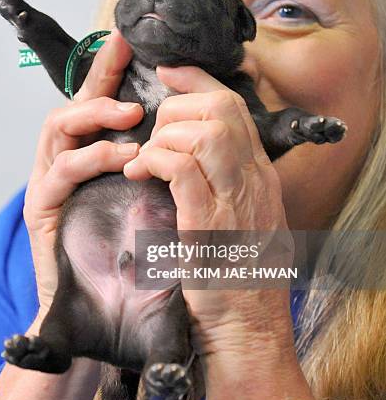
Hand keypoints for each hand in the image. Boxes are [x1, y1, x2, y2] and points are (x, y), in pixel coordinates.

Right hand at [24, 29, 143, 317]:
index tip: (136, 41)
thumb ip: (170, 161)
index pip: (107, 103)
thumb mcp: (164, 196)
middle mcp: (73, 160)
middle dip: (101, 74)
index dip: (117, 70)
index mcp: (101, 155)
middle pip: (78, 103)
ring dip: (96, 114)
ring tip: (133, 115)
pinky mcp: (44, 207)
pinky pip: (62, 171)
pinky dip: (92, 157)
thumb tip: (201, 128)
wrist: (113, 307)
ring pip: (60, 126)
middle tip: (123, 51)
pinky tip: (123, 157)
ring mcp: (55, 181)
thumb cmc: (142, 252)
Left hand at [123, 64, 294, 358]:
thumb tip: (189, 148)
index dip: (196, 81)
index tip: (167, 72)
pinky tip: (140, 172)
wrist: (247, 327)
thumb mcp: (241, 216)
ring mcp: (237, 201)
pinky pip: (182, 168)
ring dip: (163, 136)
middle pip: (219, 109)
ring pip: (203, 132)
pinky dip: (155, 160)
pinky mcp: (210, 225)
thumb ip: (224, 179)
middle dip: (174, 109)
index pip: (233, 106)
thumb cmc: (235, 274)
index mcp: (259, 174)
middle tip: (151, 135)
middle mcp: (254, 180)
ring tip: (145, 160)